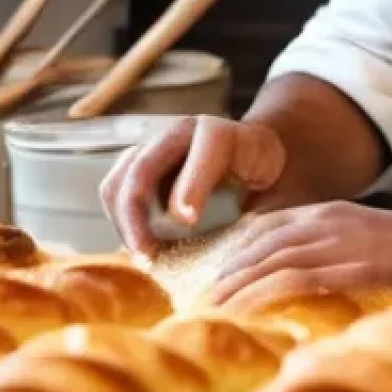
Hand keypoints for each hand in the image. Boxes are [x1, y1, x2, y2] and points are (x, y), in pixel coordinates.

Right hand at [99, 115, 285, 260]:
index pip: (207, 147)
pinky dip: (119, 223)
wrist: (256, 162)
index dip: (193, 184)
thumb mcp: (277, 195)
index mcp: (229, 135)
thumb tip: (236, 259)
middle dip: (139, 215)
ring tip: (145, 259)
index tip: (188, 222)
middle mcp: (186, 132)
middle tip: (149, 258)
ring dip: (124, 224)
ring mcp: (157, 146)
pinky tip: (141, 249)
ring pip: (119, 180)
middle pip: (144, 165)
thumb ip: (262, 217)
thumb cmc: (270, 185)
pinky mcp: (138, 165)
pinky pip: (113, 192)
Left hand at [207, 201, 391, 305]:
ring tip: (215, 309)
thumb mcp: (357, 229)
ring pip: (271, 262)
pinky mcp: (346, 268)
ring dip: (238, 286)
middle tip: (206, 298)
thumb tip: (297, 266)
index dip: (238, 249)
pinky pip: (293, 281)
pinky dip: (264, 294)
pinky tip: (247, 311)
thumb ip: (327, 239)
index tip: (220, 273)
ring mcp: (334, 244)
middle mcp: (323, 222)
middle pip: (261, 246)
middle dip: (230, 273)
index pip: (267, 226)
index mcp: (325, 211)